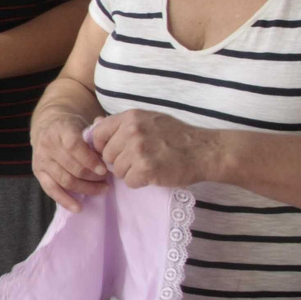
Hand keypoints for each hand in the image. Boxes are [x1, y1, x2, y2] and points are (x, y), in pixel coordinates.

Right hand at [31, 108, 107, 211]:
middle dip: (93, 177)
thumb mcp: (82, 124)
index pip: (74, 146)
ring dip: (86, 189)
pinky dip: (65, 201)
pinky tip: (79, 208)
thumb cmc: (70, 128)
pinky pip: (51, 190)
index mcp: (60, 129)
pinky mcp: (38, 172)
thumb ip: (95, 133)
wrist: (47, 127)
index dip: (90, 160)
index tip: (105, 170)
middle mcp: (48, 145)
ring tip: (101, 190)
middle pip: (72, 167)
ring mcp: (41, 160)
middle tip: (108, 181)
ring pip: (65, 180)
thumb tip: (109, 143)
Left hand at [89, 110, 218, 189]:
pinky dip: (140, 182)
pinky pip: (129, 182)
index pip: (99, 133)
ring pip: (117, 170)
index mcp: (131, 117)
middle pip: (107, 155)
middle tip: (139, 160)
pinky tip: (154, 174)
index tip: (115, 151)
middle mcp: (132, 131)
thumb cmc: (177, 135)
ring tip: (149, 165)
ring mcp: (139, 150)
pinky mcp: (146, 169)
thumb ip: (123, 123)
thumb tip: (95, 121)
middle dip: (119, 161)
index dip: (103, 145)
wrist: (205, 151)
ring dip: (130, 172)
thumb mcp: (150, 119)